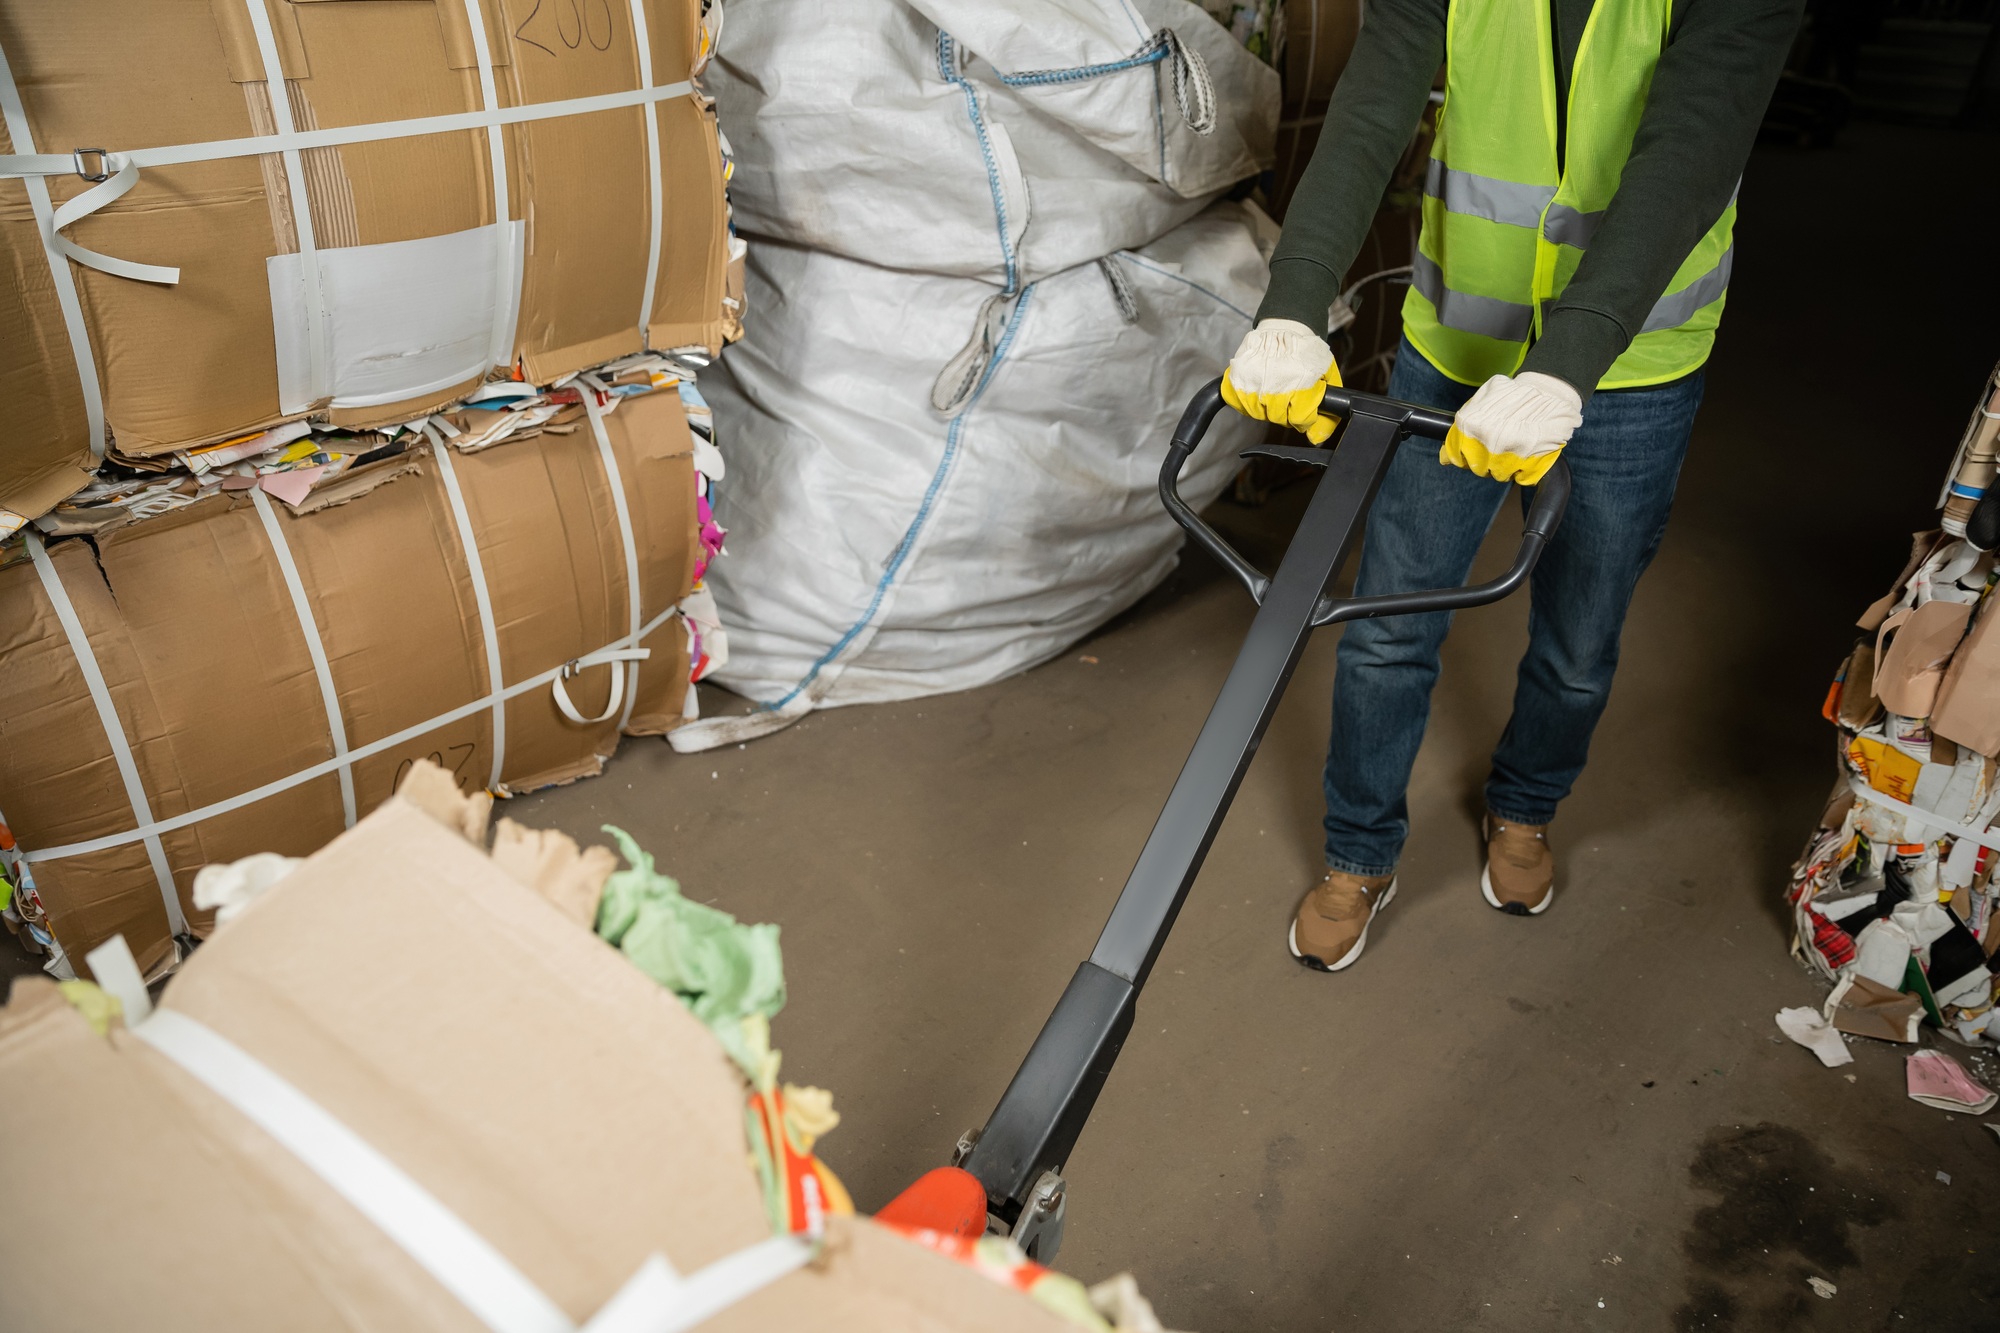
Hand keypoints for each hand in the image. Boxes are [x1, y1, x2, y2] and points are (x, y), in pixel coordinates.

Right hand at [1220, 318, 1341, 444]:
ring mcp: (1252, 382)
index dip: (1305, 417)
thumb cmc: (1306, 351)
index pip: (1299, 419)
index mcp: (1301, 381)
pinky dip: (1249, 401)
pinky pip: (1240, 405)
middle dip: (1286, 412)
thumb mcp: (1326, 374)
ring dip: (1267, 407)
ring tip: (1275, 389)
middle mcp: (1275, 383)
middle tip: (1290, 396)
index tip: (1305, 410)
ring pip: (1258, 414)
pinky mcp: (1235, 380)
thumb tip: (1317, 439)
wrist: (1283, 328)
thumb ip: (1328, 408)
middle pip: (1278, 418)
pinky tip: (1259, 390)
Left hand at [1440, 372, 1581, 484]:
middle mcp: (1486, 443)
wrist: (1551, 392)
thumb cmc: (1516, 393)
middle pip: (1477, 468)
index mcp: (1470, 424)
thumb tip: (1445, 456)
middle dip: (1485, 460)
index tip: (1469, 455)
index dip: (1463, 457)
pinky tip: (1528, 452)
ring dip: (1506, 465)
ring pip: (1499, 475)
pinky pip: (1521, 478)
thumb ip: (1463, 425)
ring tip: (1516, 446)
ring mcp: (1508, 456)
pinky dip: (1525, 470)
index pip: (1455, 456)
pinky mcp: (1530, 465)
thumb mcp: (1483, 398)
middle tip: (1499, 446)